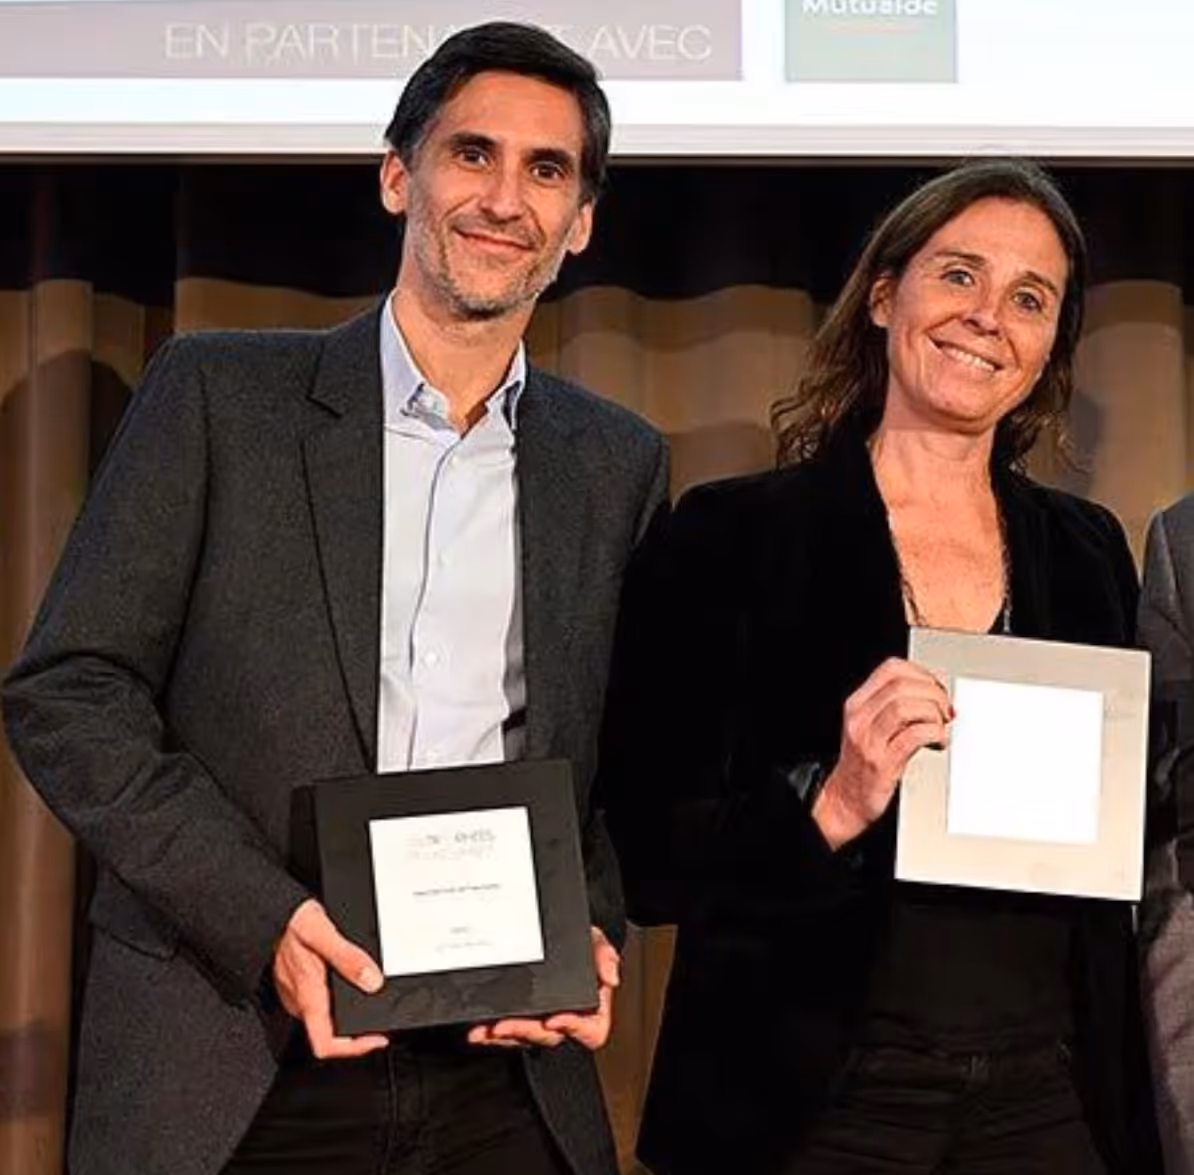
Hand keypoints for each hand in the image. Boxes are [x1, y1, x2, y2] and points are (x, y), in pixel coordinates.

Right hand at [273, 898, 388, 1059]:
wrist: (270, 912)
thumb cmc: (291, 922)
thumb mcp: (323, 934)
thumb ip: (347, 958)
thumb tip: (372, 981)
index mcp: (308, 995)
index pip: (326, 1044)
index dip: (354, 1049)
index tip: (377, 1039)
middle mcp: (301, 1001)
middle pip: (328, 1035)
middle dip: (357, 1033)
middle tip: (380, 1022)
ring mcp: (298, 995)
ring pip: (325, 1020)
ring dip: (348, 1017)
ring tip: (370, 1003)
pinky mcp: (298, 986)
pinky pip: (319, 1004)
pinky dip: (338, 1002)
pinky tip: (350, 986)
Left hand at [466, 927, 619, 1050]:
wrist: (560, 935)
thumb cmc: (581, 943)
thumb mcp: (595, 939)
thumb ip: (604, 955)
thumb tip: (610, 977)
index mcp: (591, 1008)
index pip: (590, 1030)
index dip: (573, 1028)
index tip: (554, 1018)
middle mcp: (565, 1017)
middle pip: (549, 1036)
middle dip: (524, 1031)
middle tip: (505, 1024)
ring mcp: (542, 1020)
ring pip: (524, 1038)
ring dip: (504, 1037)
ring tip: (486, 1030)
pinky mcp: (522, 1018)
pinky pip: (508, 1032)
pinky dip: (491, 1032)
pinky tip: (479, 1030)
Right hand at [813, 657, 951, 849]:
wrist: (846, 799)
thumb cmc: (865, 763)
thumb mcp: (871, 726)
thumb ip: (895, 707)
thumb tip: (937, 694)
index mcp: (857, 703)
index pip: (891, 668)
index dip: (922, 674)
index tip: (936, 689)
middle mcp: (860, 718)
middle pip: (902, 684)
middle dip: (933, 694)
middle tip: (945, 710)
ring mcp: (868, 739)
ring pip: (907, 706)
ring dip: (934, 714)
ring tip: (940, 727)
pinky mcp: (882, 762)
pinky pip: (914, 735)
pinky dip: (934, 734)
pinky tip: (938, 741)